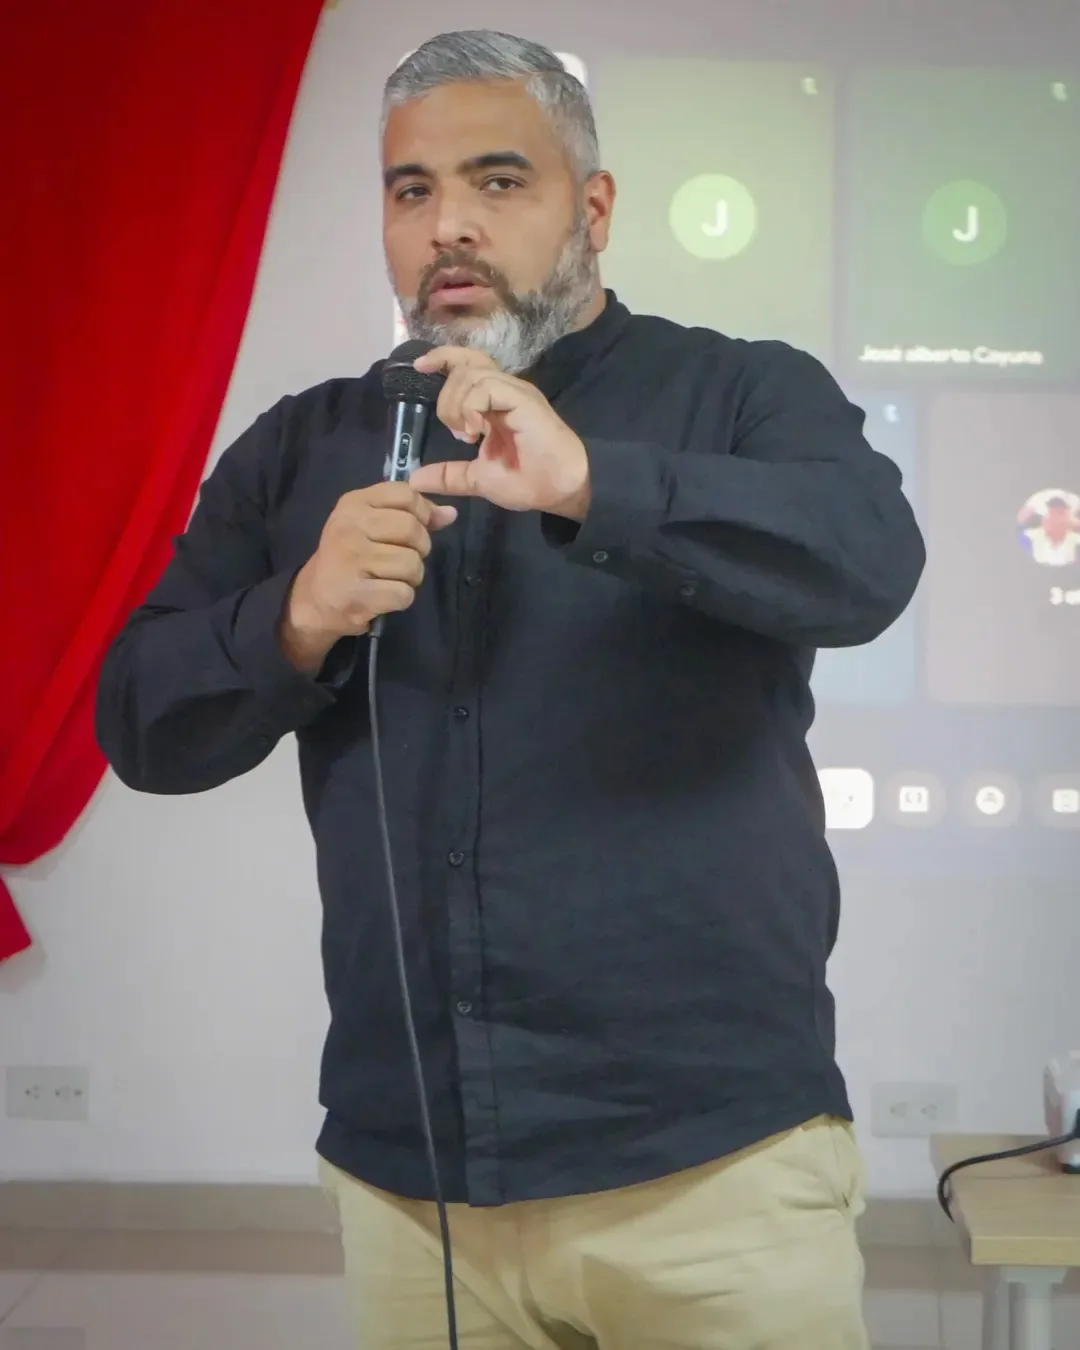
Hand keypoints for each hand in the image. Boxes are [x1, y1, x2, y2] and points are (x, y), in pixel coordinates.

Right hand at [279, 482, 456, 671]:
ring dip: (411, 577)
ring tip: (391, 579)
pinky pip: (404, 593)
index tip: (412, 531)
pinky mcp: (357, 592)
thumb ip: (412, 515)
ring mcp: (351, 559)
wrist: (313, 600)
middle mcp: (349, 526)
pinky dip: (401, 598)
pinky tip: (384, 596)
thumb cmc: (348, 558)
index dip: (421, 513)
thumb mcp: (371, 525)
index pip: (406, 494)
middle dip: (419, 549)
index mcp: (353, 503)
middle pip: (413, 529)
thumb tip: (450, 513)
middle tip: (402, 560)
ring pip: (412, 563)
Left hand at [407, 347, 590, 519]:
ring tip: (467, 434)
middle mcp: (505, 391)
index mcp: (495, 403)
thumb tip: (415, 478)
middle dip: (447, 397)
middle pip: (464, 365)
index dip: (442, 359)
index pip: (466, 365)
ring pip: (471, 374)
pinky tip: (475, 431)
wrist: (561, 490)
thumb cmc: (529, 481)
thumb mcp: (479, 479)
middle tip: (456, 429)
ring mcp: (515, 393)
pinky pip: (487, 387)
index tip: (420, 366)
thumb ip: (449, 475)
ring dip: (457, 404)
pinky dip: (471, 406)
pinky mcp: (523, 399)